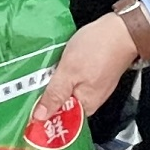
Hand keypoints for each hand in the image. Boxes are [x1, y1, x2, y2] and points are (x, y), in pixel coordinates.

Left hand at [33, 12, 136, 126]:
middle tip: (31, 86)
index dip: (43, 116)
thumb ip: (54, 95)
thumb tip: (40, 116)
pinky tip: (56, 65)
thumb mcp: (69, 72)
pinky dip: (63, 73)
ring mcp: (92, 86)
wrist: (122, 28)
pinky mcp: (93, 73)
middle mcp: (90, 99)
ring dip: (53, 83)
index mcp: (86, 105)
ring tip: (41, 73)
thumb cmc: (98, 48)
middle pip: (62, 105)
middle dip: (46, 97)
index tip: (27, 109)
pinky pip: (73, 79)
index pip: (60, 120)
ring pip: (66, 90)